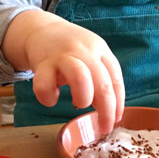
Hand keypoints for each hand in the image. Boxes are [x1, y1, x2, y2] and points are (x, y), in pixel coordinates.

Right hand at [3, 10, 124, 133]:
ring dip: (83, 98)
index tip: (115, 120)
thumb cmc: (70, 49)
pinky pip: (46, 86)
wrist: (40, 30)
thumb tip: (111, 112)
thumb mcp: (91, 54)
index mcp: (100, 49)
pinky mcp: (42, 64)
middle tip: (103, 127)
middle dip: (106, 111)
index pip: (116, 79)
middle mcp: (84, 51)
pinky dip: (49, 98)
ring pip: (80, 78)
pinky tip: (52, 96)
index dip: (118, 104)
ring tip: (79, 104)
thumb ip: (101, 76)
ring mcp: (63, 56)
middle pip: (103, 83)